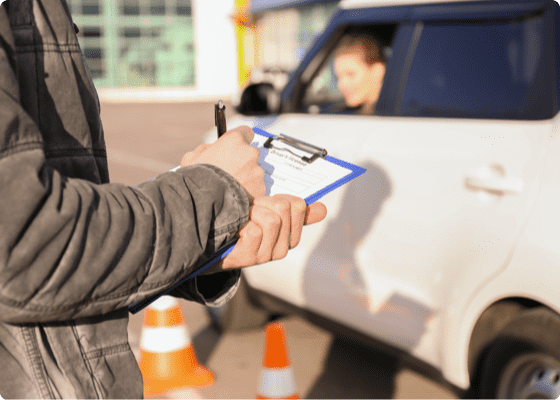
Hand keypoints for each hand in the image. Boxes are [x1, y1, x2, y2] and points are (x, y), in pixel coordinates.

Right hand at [181, 125, 264, 200]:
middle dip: (242, 161)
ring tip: (230, 188)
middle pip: (250, 154)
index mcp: (234, 140)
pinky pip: (256, 187)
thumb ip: (206, 149)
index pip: (246, 132)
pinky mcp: (261, 188)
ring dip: (245, 177)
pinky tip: (235, 196)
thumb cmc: (197, 177)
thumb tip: (211, 149)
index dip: (240, 140)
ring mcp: (257, 171)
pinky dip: (249, 192)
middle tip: (229, 172)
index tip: (236, 147)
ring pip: (254, 172)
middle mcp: (250, 152)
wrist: (206, 202)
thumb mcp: (192, 157)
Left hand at [201, 194, 326, 273]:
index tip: (265, 202)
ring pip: (272, 220)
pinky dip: (242, 224)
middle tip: (249, 209)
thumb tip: (322, 209)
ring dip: (252, 212)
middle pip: (285, 210)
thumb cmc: (239, 227)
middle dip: (264, 202)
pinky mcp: (249, 257)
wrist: (208, 242)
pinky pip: (255, 230)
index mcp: (289, 237)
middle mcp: (280, 250)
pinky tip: (234, 229)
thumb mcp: (267, 215)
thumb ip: (294, 213)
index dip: (280, 198)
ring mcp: (265, 256)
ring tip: (241, 218)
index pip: (298, 207)